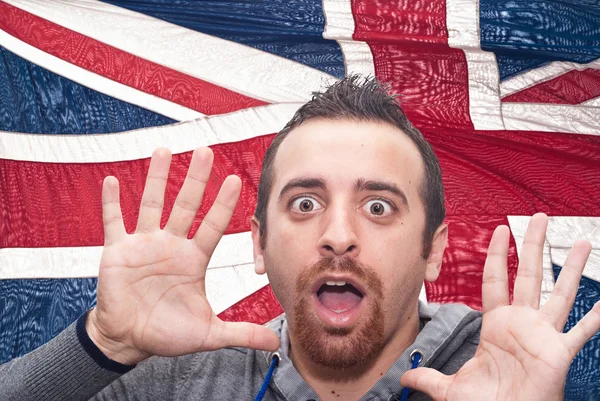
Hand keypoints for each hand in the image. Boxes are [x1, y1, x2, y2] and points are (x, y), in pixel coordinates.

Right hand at [86, 147, 279, 364]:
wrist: (130, 338)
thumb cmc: (168, 332)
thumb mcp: (208, 333)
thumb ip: (241, 333)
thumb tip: (275, 342)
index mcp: (194, 259)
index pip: (213, 225)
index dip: (224, 204)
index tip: (235, 179)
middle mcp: (171, 245)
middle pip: (186, 205)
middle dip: (195, 179)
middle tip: (205, 151)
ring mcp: (144, 245)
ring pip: (151, 204)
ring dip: (156, 178)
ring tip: (163, 151)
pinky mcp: (118, 251)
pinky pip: (114, 222)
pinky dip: (112, 203)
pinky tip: (111, 181)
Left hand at [401, 213, 599, 400]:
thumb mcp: (451, 388)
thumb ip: (428, 376)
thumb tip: (404, 375)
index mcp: (496, 324)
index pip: (496, 279)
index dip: (498, 254)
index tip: (501, 230)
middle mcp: (522, 323)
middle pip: (529, 274)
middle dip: (533, 245)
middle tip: (540, 218)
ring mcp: (543, 334)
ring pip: (560, 293)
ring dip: (571, 268)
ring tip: (584, 243)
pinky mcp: (559, 352)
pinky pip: (581, 331)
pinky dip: (595, 318)